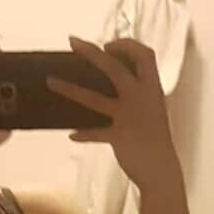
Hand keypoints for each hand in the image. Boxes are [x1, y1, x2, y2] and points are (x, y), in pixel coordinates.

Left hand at [47, 36, 182, 190]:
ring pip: (94, 98)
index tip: (109, 46)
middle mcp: (142, 98)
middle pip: (114, 68)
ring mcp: (129, 117)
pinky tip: (72, 134)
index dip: (126, 46)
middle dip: (92, 52)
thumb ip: (138, 95)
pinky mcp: (119, 137)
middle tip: (73, 42)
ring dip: (70, 89)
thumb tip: (112, 83)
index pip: (144, 55)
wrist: (162, 171)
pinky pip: (94, 132)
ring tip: (50, 82)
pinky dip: (83, 133)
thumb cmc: (156, 141)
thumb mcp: (153, 111)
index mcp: (153, 89)